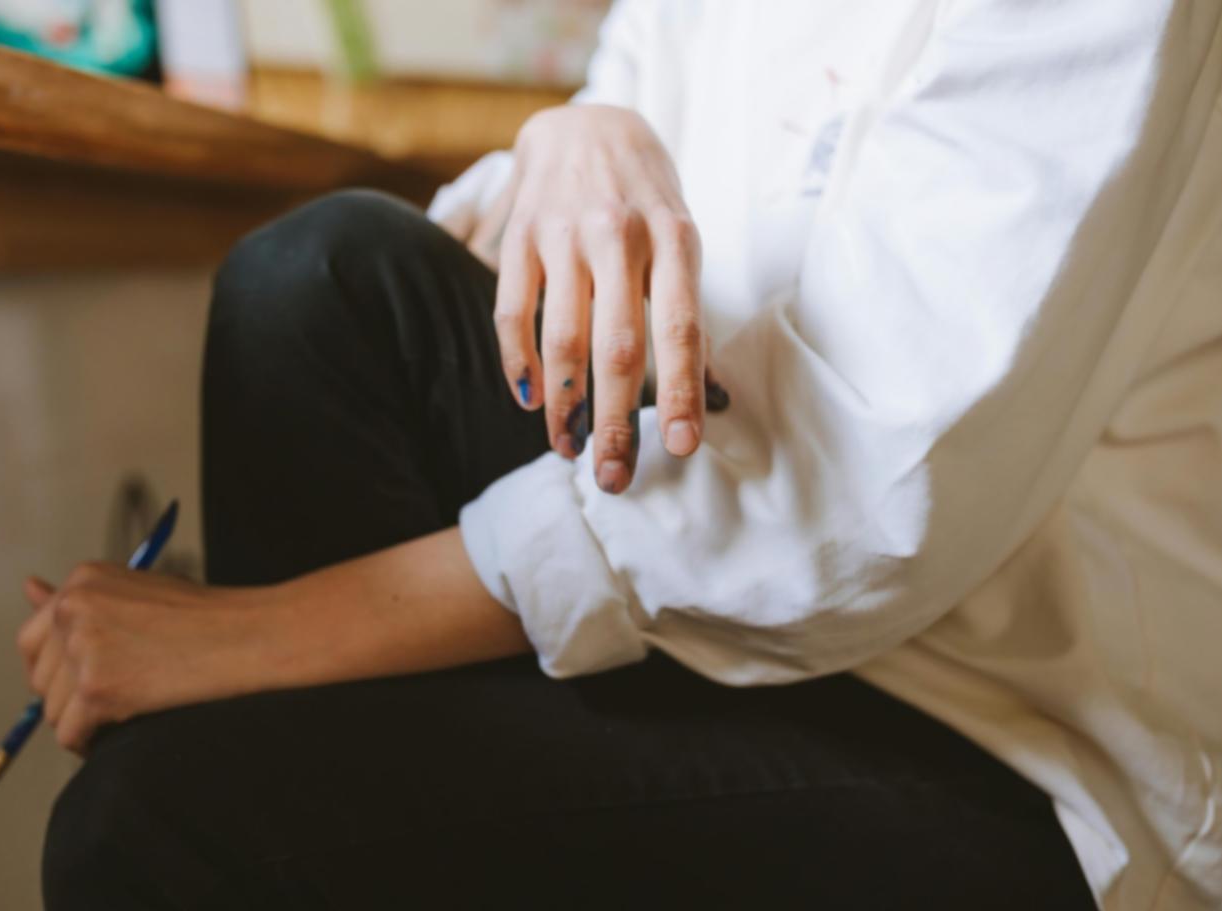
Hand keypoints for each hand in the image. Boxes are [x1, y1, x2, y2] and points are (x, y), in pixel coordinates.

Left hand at [15, 564, 265, 752]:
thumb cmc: (202, 617)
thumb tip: (28, 588)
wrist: (245, 636)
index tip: (76, 685)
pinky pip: (70, 733)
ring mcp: (82, 647)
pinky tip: (120, 730)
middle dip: (70, 699)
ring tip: (125, 712)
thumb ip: (84, 600)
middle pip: (40, 678)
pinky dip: (90, 742)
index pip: (32, 637)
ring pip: (54, 711)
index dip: (52, 671)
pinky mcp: (96, 687)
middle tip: (114, 700)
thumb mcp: (135, 593)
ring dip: (84, 722)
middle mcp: (73, 608)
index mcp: (81, 581)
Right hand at [492, 104, 707, 493]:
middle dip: (616, 422)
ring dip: (564, 406)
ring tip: (568, 449)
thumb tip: (709, 397)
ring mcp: (564, 233)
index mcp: (674, 237)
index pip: (681, 327)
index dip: (681, 391)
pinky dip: (520, 364)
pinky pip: (513, 313)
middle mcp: (620, 234)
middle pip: (617, 346)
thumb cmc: (644, 196)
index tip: (681, 447)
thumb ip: (686, 311)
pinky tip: (531, 401)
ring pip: (562, 338)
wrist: (585, 122)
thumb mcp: (680, 237)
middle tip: (614, 478)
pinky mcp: (520, 234)